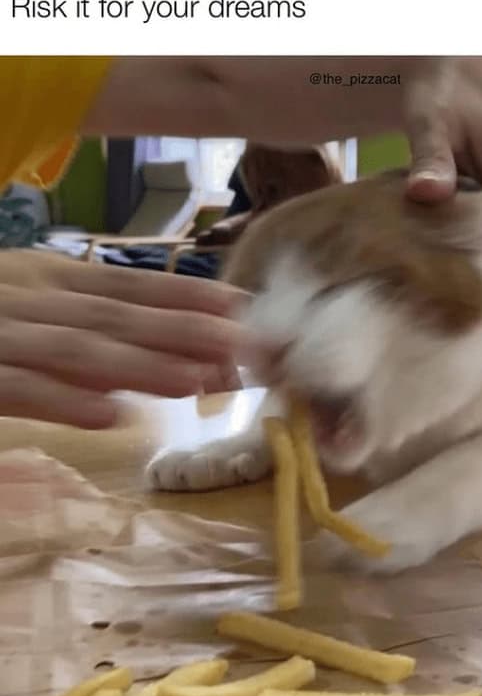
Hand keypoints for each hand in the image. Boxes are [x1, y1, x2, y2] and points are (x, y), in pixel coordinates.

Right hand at [0, 251, 246, 427]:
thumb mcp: (29, 303)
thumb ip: (86, 326)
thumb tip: (162, 351)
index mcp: (48, 279)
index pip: (128, 285)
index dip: (186, 294)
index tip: (241, 305)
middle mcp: (31, 301)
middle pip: (115, 316)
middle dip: (183, 331)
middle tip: (243, 346)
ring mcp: (1, 337)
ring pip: (78, 351)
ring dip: (140, 365)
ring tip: (197, 382)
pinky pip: (19, 387)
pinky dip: (63, 401)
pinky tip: (109, 416)